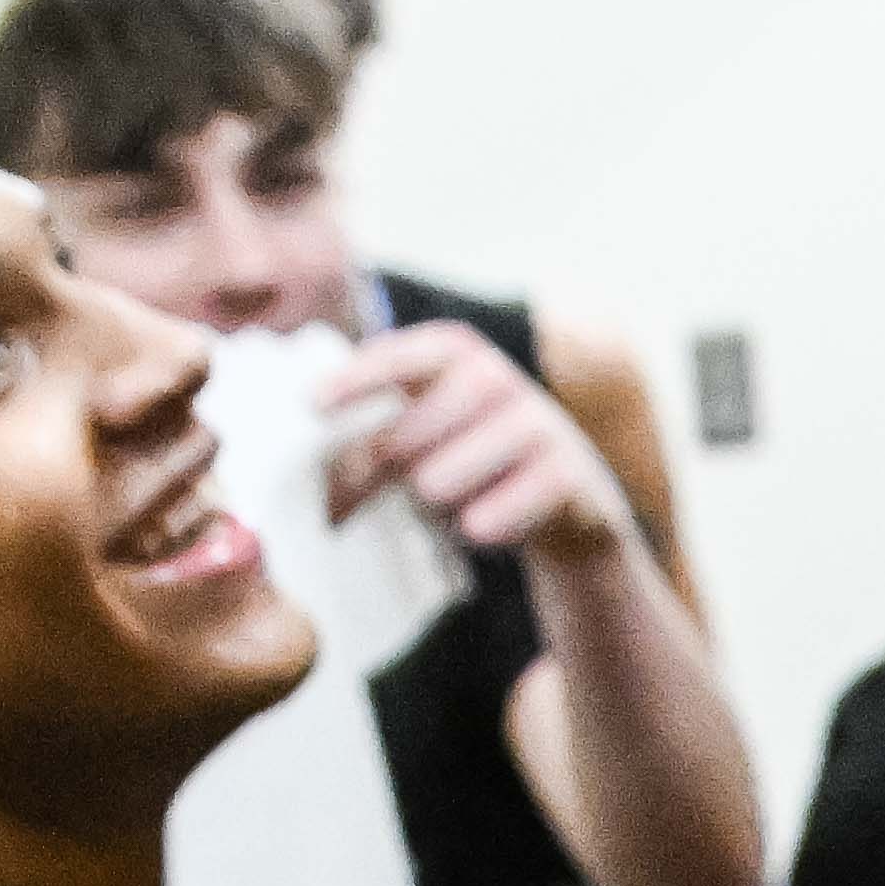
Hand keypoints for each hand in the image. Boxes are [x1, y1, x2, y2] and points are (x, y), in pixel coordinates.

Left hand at [328, 317, 635, 576]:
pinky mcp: (566, 477)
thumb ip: (378, 427)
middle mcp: (500, 379)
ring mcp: (538, 425)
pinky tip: (487, 526)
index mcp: (461, 354)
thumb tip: (314, 449)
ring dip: (433, 507)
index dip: (357, 380)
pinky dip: (476, 531)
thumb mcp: (432, 428)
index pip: (403, 358)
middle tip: (347, 506)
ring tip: (449, 505)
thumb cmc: (478, 460)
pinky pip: (485, 520)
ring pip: (437, 485)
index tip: (312, 406)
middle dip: (374, 479)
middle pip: (403, 439)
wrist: (572, 500)